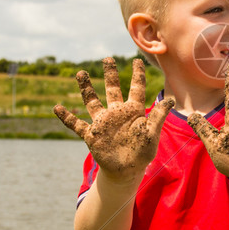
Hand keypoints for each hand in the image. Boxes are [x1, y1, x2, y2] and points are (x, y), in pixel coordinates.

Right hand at [53, 57, 173, 182]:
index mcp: (133, 111)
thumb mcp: (152, 133)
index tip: (136, 60)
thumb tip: (171, 99)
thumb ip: (158, 116)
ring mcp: (103, 122)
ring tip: (81, 73)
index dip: (137, 74)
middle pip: (112, 89)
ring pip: (92, 101)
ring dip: (86, 88)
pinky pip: (76, 124)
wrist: (127, 171)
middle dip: (110, 74)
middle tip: (107, 58)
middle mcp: (117, 113)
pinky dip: (66, 117)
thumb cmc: (142, 153)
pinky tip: (57, 108)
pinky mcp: (92, 134)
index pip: (136, 88)